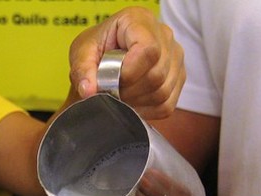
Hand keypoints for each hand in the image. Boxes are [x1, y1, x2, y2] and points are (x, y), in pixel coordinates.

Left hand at [67, 7, 184, 119]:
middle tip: (111, 92)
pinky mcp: (178, 77)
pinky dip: (146, 110)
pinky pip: (167, 104)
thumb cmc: (97, 47)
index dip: (129, 73)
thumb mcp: (82, 52)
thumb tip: (89, 91)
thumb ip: (83, 70)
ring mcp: (175, 57)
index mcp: (140, 20)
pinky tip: (132, 103)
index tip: (110, 80)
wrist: (106, 55)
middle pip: (157, 75)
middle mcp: (164, 35)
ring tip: (120, 96)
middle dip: (129, 91)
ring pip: (163, 92)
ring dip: (137, 102)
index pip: (148, 50)